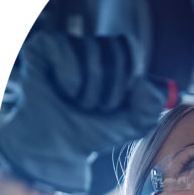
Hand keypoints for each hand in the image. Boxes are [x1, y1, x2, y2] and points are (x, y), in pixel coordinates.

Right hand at [0, 31, 169, 194]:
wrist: (56, 148)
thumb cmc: (93, 133)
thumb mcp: (133, 124)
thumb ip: (151, 106)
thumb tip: (144, 83)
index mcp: (115, 60)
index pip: (130, 47)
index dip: (129, 75)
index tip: (120, 100)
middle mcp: (91, 49)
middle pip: (115, 49)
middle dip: (111, 88)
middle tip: (98, 107)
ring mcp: (66, 45)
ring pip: (91, 49)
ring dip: (89, 88)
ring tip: (79, 104)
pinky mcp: (42, 47)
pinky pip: (64, 46)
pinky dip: (70, 76)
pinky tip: (63, 91)